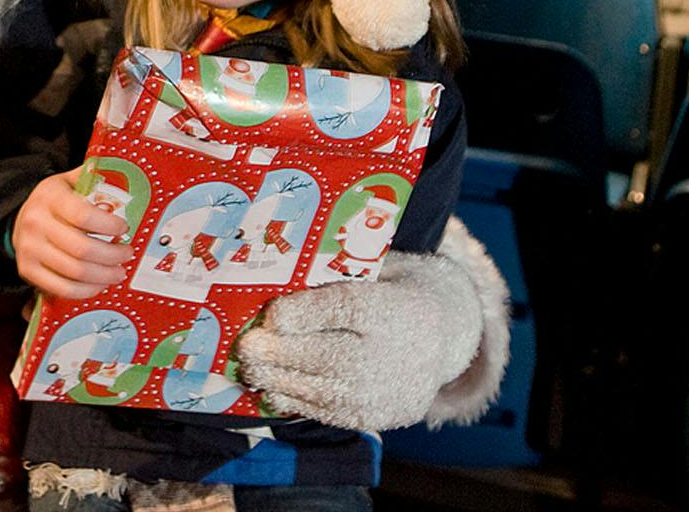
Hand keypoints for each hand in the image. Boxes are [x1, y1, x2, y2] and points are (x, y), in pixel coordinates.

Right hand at [11, 167, 132, 298]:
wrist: (18, 219)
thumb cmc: (54, 201)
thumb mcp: (69, 181)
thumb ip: (94, 178)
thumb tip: (124, 171)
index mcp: (50, 197)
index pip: (83, 215)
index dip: (109, 226)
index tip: (125, 228)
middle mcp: (35, 222)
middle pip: (82, 249)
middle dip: (112, 255)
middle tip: (127, 254)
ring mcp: (29, 249)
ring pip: (74, 272)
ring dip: (103, 276)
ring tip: (118, 272)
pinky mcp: (27, 270)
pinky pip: (62, 288)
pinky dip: (86, 290)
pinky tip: (99, 284)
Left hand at [233, 247, 483, 430]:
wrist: (443, 336)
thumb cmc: (391, 293)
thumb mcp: (374, 271)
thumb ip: (334, 275)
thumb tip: (275, 272)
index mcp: (388, 307)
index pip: (339, 310)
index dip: (297, 313)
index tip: (269, 314)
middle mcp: (388, 354)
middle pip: (323, 354)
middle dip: (277, 352)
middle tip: (245, 346)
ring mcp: (384, 390)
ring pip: (321, 388)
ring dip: (278, 380)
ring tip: (250, 368)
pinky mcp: (377, 416)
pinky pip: (329, 412)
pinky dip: (296, 400)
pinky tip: (274, 388)